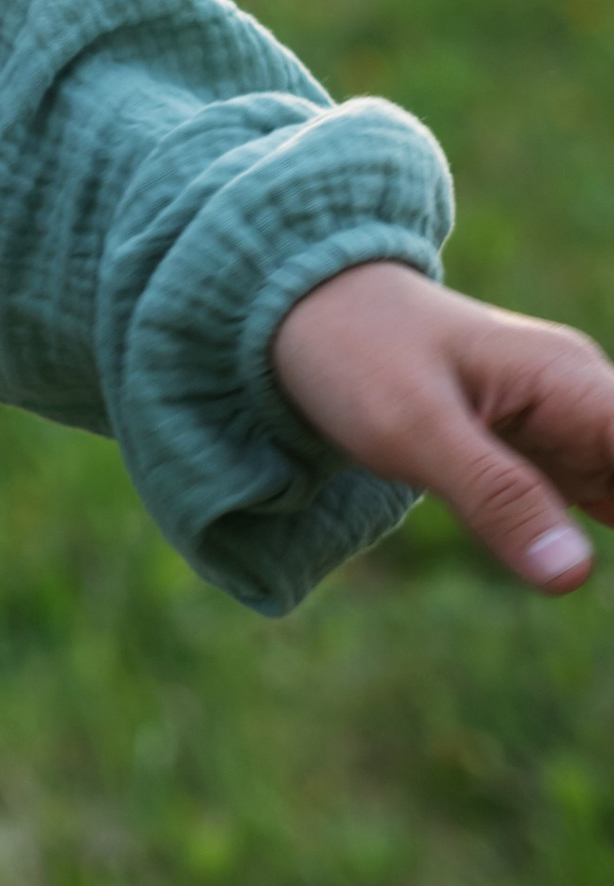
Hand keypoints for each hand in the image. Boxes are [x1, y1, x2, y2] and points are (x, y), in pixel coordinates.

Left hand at [272, 260, 613, 590]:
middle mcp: (582, 401)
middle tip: (573, 571)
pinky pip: (594, 499)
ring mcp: (563, 427)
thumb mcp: (413, 427)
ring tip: (568, 568)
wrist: (302, 308)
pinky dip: (589, 533)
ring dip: (611, 520)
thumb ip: (496, 497)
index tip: (610, 520)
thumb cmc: (355, 351)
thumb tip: (577, 577)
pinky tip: (567, 562)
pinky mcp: (536, 451)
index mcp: (570, 383)